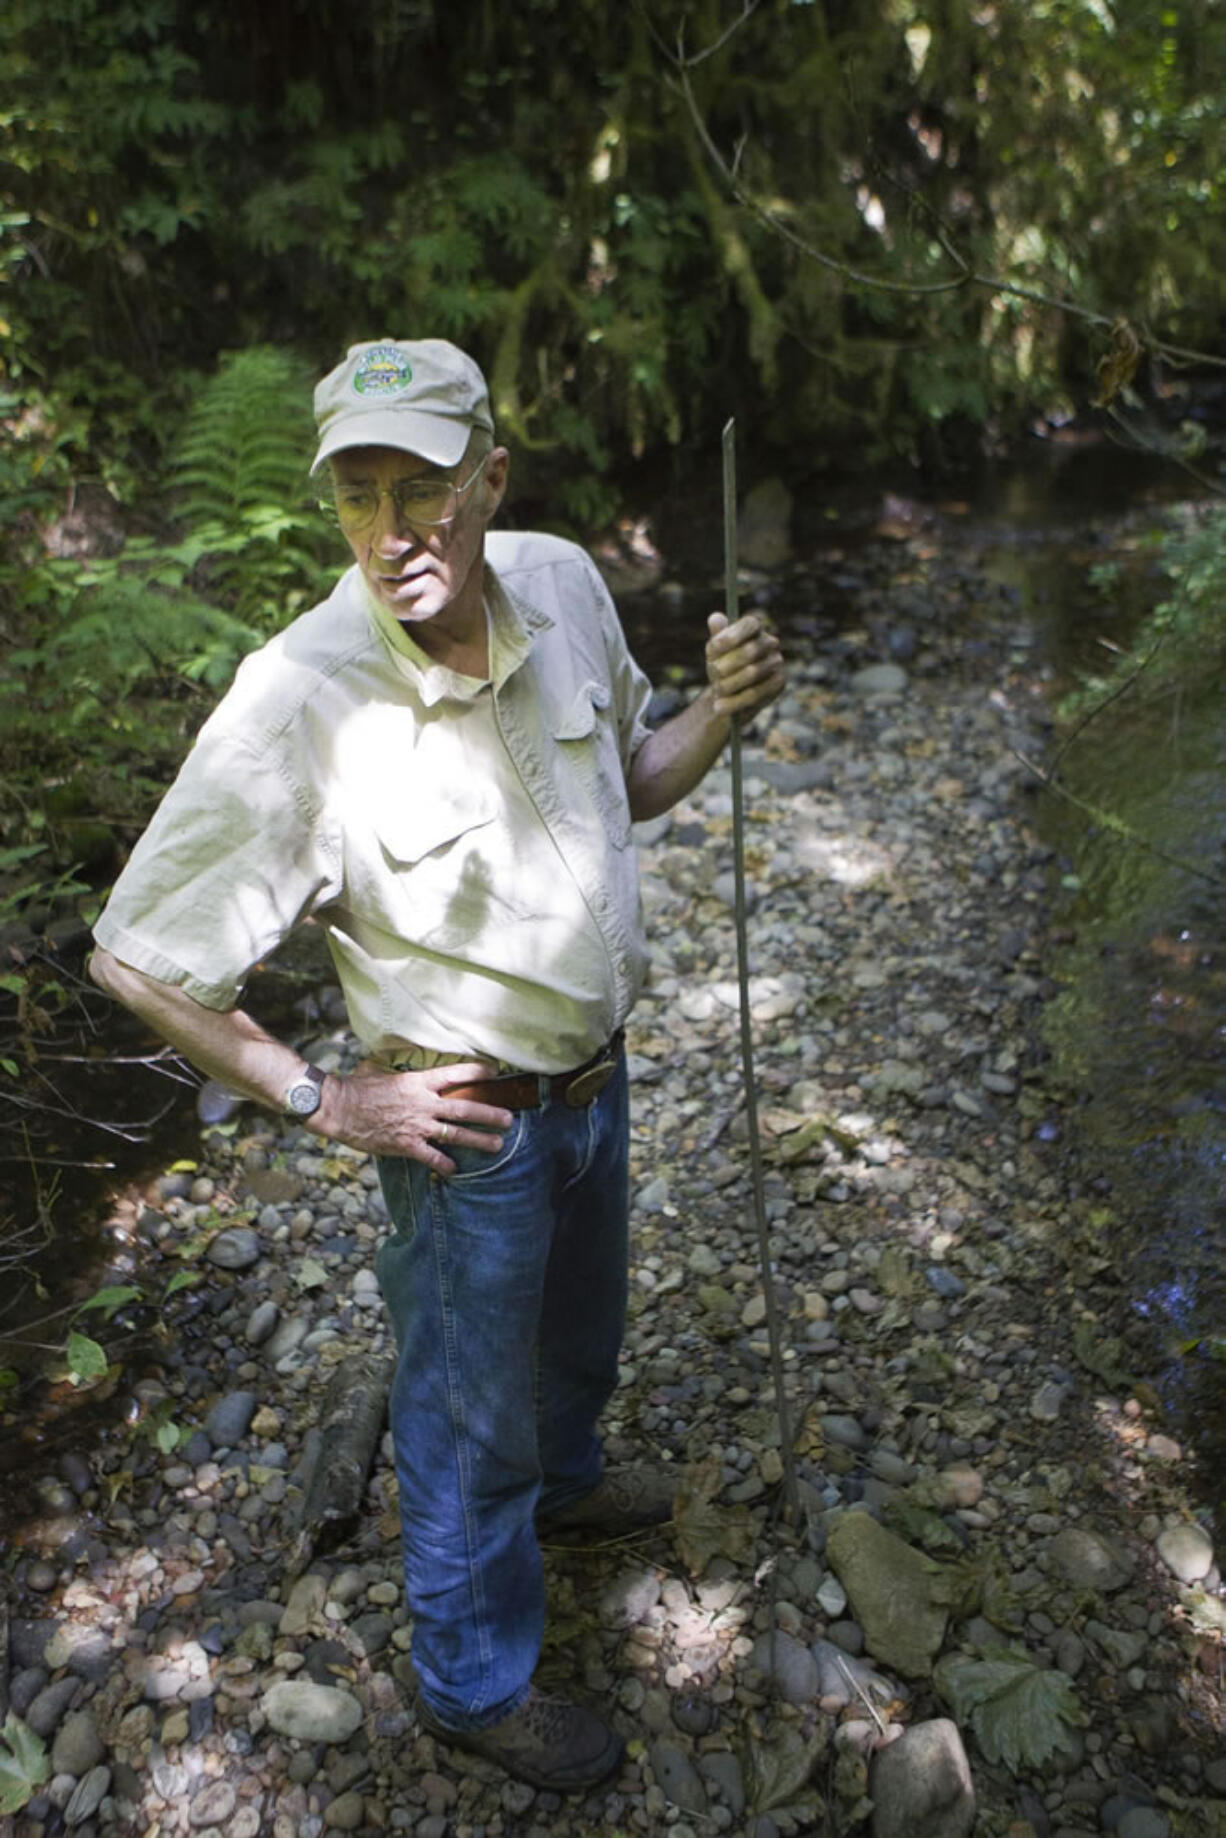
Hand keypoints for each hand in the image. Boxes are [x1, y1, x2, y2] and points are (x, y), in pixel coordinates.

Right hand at [312, 1060, 513, 1172]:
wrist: (339, 1107)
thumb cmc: (357, 1087)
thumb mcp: (381, 1070)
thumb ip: (399, 1071)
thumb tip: (402, 1063)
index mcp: (418, 1082)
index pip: (454, 1074)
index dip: (476, 1073)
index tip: (494, 1073)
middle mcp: (423, 1103)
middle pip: (465, 1107)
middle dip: (490, 1114)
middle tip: (509, 1119)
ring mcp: (417, 1126)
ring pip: (456, 1133)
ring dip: (479, 1140)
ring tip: (498, 1144)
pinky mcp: (406, 1145)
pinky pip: (431, 1156)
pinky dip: (445, 1164)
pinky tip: (456, 1169)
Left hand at [705, 611, 784, 718]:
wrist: (730, 695)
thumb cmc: (722, 667)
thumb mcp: (714, 653)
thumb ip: (716, 637)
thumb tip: (715, 618)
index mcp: (755, 628)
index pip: (750, 624)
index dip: (732, 635)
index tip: (712, 647)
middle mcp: (770, 642)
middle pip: (750, 651)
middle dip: (727, 664)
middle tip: (711, 673)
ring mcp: (777, 662)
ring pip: (752, 673)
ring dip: (728, 684)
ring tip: (715, 692)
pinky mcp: (779, 682)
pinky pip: (756, 693)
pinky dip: (735, 701)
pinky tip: (719, 706)